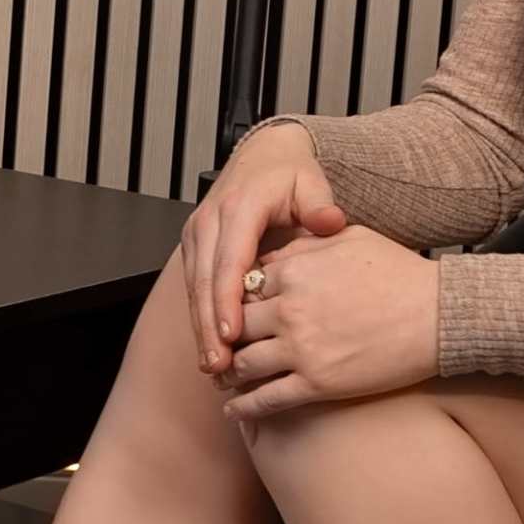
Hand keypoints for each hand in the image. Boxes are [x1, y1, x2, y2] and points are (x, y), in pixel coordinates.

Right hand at [182, 120, 351, 375]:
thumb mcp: (312, 183)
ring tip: (213, 367)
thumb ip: (320, 205)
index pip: (229, 260)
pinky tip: (212, 346)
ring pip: (193, 288)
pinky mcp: (194, 246)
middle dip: (209, 326)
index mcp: (239, 206)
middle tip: (219, 365)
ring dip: (201, 328)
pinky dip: (201, 317)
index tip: (234, 336)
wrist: (264, 156)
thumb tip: (330, 222)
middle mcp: (210, 220)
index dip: (228, 300)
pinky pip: (194, 287)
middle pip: (204, 281)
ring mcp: (197, 233)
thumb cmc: (290, 175)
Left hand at [216, 220, 440, 419]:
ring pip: (244, 365)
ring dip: (227, 374)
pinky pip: (267, 400)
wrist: (440, 315)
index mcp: (294, 271)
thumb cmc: (401, 273)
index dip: (234, 300)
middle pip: (236, 325)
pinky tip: (234, 411)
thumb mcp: (349, 239)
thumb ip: (305, 245)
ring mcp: (301, 349)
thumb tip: (275, 254)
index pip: (244, 286)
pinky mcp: (318, 384)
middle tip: (217, 348)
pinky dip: (244, 408)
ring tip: (222, 379)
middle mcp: (289, 310)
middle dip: (223, 338)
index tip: (230, 312)